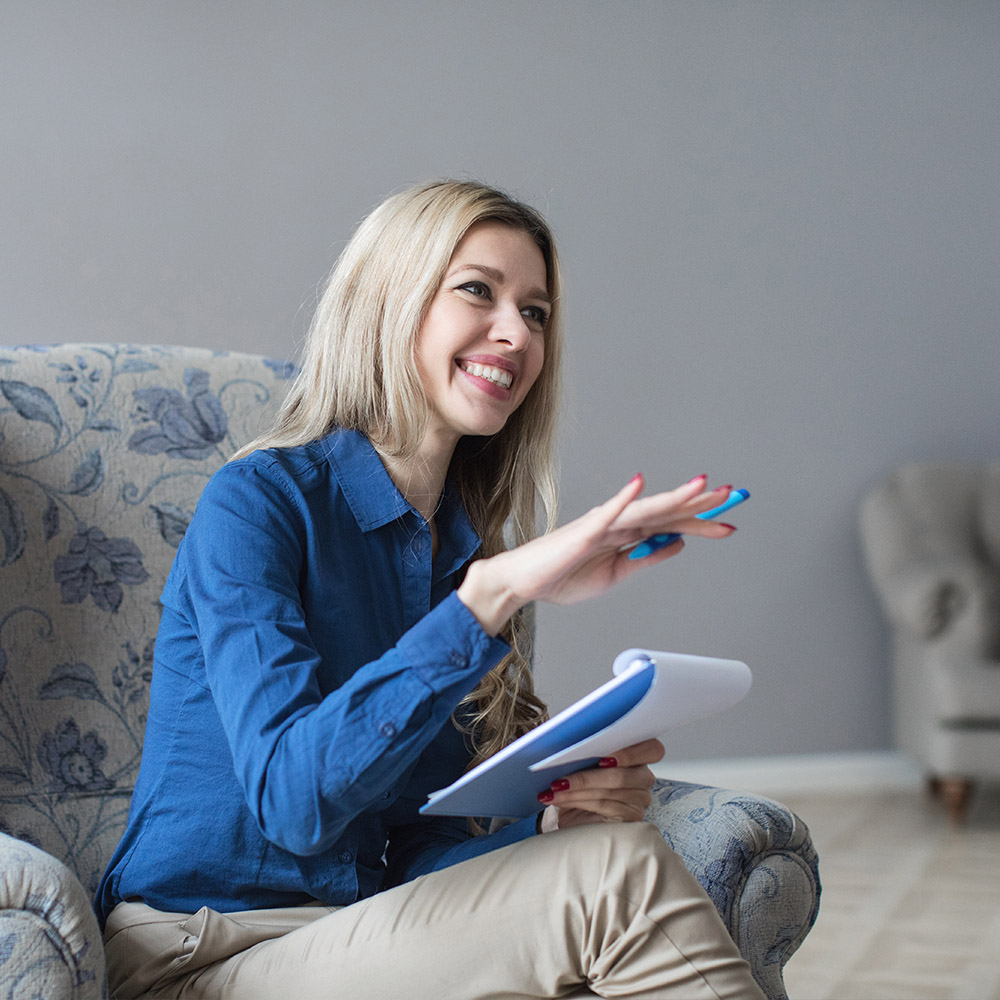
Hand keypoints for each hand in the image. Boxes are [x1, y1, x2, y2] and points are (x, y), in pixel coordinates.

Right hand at [457, 473, 736, 634]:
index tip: (730, 523)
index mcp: (627, 535)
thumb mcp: (617, 575)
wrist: (523, 583)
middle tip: (735, 495)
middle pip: (667, 511)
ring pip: (646, 508)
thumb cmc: (562, 576)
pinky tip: (639, 484)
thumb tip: (677, 544)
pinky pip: (607, 513)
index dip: (701, 523)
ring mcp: (603, 524)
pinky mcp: (583, 530)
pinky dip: (623, 498)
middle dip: (701, 504)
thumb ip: (646, 558)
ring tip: (703, 486)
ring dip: (675, 496)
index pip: (671, 524)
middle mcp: (619, 524)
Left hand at [536, 739, 664, 830]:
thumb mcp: (580, 759)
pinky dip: (577, 800)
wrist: (574, 814)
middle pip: (624, 775)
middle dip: (588, 775)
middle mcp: (643, 777)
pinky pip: (604, 806)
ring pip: (610, 791)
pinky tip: (559, 798)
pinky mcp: (630, 818)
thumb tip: (564, 736)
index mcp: (637, 754)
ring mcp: (640, 799)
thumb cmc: (580, 782)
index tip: (603, 755)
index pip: (652, 749)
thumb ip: (583, 745)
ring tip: (553, 787)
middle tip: (562, 775)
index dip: (630, 752)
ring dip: (576, 789)